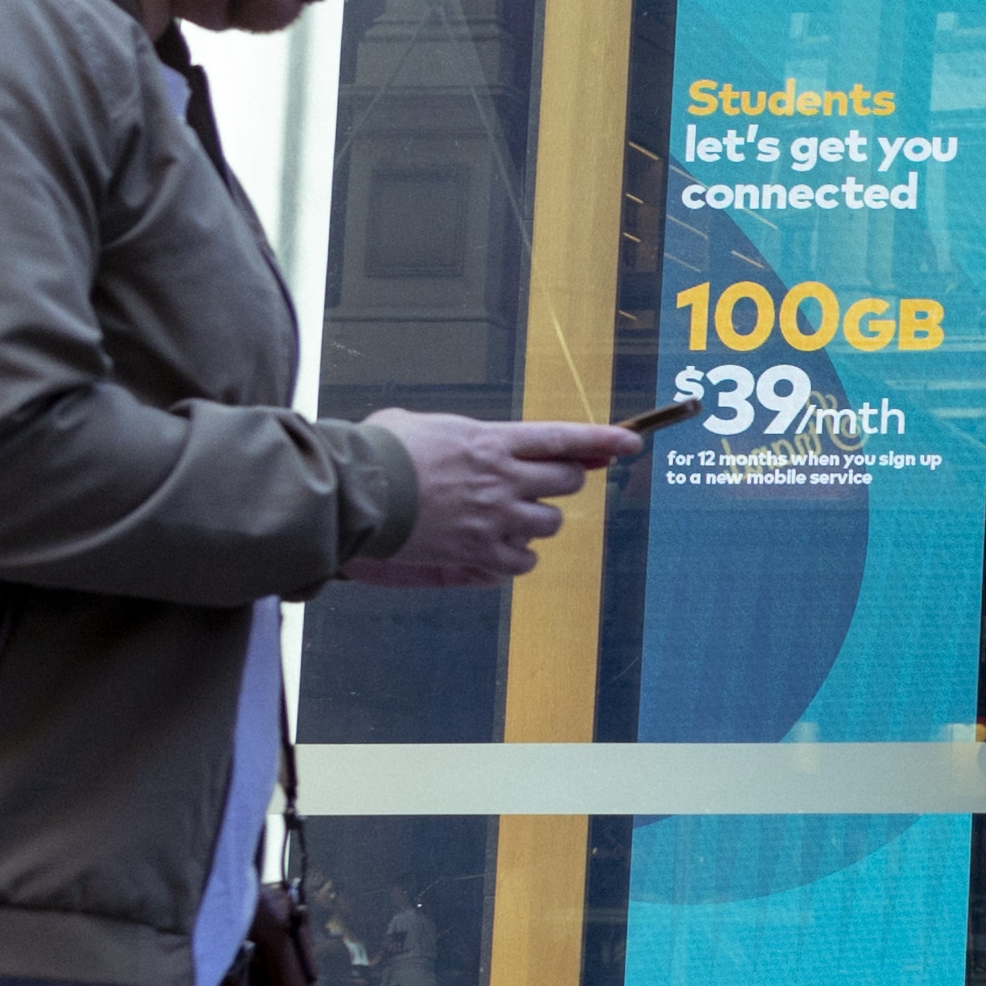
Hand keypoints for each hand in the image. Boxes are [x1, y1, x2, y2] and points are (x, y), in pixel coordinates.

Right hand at [351, 412, 639, 588]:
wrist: (354, 493)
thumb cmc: (380, 452)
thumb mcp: (425, 424)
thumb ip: (466, 434)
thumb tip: (485, 442)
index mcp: (492, 441)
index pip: (563, 438)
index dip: (602, 439)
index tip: (631, 443)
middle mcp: (502, 479)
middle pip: (566, 483)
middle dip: (562, 481)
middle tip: (540, 483)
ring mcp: (493, 517)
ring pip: (549, 523)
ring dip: (537, 519)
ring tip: (508, 515)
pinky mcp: (477, 552)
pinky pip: (522, 561)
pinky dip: (518, 556)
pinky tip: (500, 549)